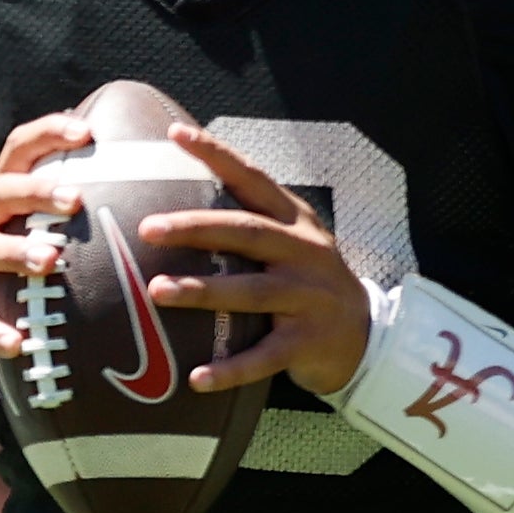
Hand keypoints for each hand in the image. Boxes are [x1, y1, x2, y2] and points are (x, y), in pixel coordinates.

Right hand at [0, 114, 97, 376]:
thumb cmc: (8, 259)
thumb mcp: (28, 225)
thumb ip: (66, 205)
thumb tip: (140, 181)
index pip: (19, 150)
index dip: (49, 134)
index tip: (87, 131)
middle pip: (1, 193)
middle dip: (36, 193)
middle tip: (75, 199)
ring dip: (17, 253)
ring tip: (49, 261)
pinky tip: (16, 343)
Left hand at [148, 125, 380, 397]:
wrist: (365, 337)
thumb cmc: (308, 282)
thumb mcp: (293, 242)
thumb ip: (250, 220)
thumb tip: (176, 199)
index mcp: (296, 223)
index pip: (253, 179)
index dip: (217, 155)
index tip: (176, 134)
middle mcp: (305, 254)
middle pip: (247, 233)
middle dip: (196, 228)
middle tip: (148, 228)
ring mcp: (309, 299)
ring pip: (252, 292)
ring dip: (204, 291)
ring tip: (157, 291)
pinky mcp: (307, 343)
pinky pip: (264, 356)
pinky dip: (231, 369)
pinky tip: (198, 378)